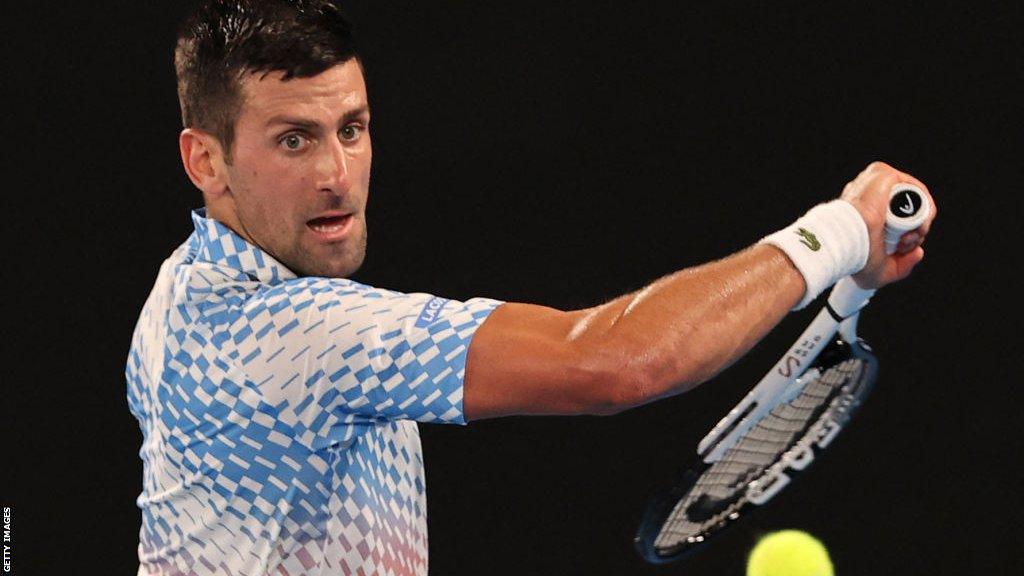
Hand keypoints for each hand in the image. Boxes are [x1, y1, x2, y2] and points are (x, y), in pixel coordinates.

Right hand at [841, 161, 936, 288]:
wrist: (846, 241)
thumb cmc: (853, 257)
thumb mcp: (880, 272)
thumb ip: (901, 267)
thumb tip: (917, 252)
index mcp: (863, 213)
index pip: (896, 220)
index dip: (907, 236)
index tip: (902, 249)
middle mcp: (868, 195)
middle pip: (908, 210)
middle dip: (916, 230)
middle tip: (906, 244)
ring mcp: (875, 183)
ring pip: (913, 200)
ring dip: (921, 221)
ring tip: (911, 236)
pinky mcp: (883, 174)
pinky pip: (914, 189)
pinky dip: (924, 206)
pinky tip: (918, 222)